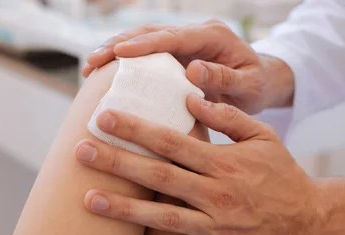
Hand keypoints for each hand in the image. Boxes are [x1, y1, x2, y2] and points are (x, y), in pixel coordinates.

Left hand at [74, 96, 320, 234]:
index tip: (103, 117)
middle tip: (80, 152)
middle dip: (117, 162)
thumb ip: (226, 118)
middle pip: (158, 177)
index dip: (136, 129)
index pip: (171, 142)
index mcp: (223, 164)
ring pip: (162, 219)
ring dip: (123, 210)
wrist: (312, 223)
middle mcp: (216, 196)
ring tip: (88, 200)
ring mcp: (215, 230)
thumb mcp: (263, 138)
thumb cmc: (282, 176)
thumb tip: (189, 97)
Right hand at [82, 20, 293, 114]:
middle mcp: (194, 32)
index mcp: (212, 36)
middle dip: (118, 44)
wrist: (261, 81)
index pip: (173, 37)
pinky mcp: (174, 52)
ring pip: (142, 38)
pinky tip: (103, 72)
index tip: (119, 53)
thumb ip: (224, 77)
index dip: (145, 44)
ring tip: (89, 66)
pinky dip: (123, 59)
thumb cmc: (257, 86)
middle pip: (150, 32)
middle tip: (92, 61)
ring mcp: (182, 40)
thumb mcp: (249, 86)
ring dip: (114, 49)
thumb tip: (192, 69)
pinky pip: (145, 52)